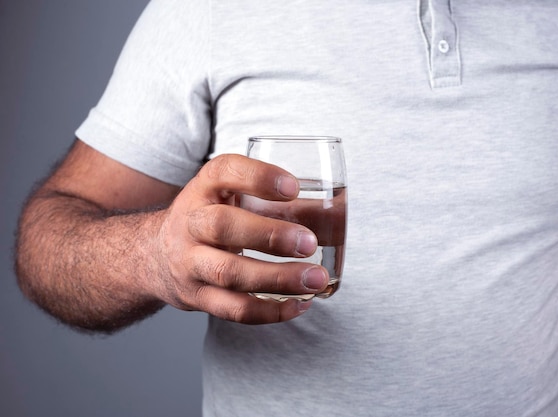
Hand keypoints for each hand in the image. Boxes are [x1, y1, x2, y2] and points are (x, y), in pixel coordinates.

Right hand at [152, 154, 329, 323]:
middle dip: (269, 235)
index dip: (258, 177)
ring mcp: (189, 263)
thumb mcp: (227, 197)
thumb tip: (338, 208)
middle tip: (309, 242)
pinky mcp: (197, 298)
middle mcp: (190, 223)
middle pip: (222, 227)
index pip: (223, 172)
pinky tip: (301, 303)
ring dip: (277, 278)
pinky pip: (233, 310)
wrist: (155, 255)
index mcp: (202, 189)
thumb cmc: (209, 218)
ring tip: (315, 279)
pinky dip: (270, 311)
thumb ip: (272, 199)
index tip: (293, 186)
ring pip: (229, 274)